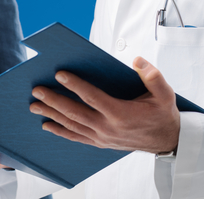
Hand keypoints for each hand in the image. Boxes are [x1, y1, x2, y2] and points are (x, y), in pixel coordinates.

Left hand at [30, 57, 179, 153]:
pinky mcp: (100, 142)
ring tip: (34, 106)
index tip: (59, 74)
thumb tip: (137, 61)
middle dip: (53, 100)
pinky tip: (47, 125)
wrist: (168, 140)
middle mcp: (108, 127)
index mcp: (121, 113)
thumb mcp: (165, 93)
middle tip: (36, 90)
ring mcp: (102, 137)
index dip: (75, 85)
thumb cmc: (163, 114)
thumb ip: (153, 76)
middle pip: (75, 112)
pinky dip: (60, 131)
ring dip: (51, 115)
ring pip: (72, 125)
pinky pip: (76, 137)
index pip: (92, 97)